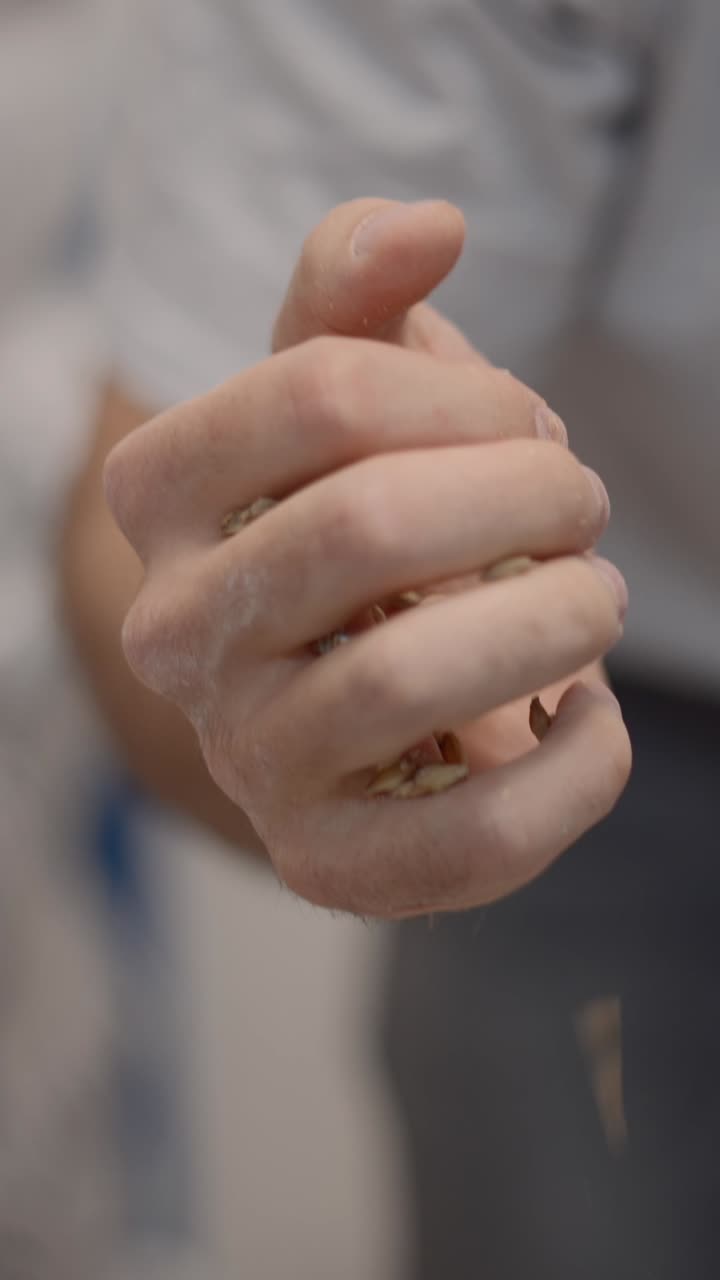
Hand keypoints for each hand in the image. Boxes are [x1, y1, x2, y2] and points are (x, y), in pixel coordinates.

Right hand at [104, 199, 630, 917]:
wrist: (335, 699)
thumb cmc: (350, 526)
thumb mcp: (338, 395)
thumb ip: (356, 292)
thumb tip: (430, 225)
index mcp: (157, 496)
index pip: (320, 392)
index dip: (467, 394)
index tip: (522, 421)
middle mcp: (175, 634)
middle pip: (369, 526)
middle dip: (527, 495)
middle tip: (578, 502)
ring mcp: (246, 761)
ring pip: (412, 680)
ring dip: (560, 619)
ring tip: (597, 598)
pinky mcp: (327, 864)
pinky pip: (476, 835)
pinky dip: (580, 768)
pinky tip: (585, 716)